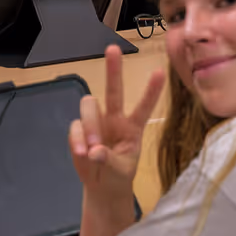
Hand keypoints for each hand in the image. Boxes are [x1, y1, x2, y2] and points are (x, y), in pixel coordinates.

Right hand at [69, 46, 164, 199]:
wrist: (102, 187)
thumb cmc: (118, 174)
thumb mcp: (120, 171)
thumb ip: (108, 160)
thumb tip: (94, 151)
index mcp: (132, 128)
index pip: (143, 107)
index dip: (151, 91)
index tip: (160, 72)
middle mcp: (114, 118)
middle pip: (113, 90)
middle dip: (113, 69)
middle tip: (113, 48)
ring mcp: (95, 122)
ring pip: (89, 105)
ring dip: (89, 125)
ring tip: (91, 149)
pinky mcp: (79, 129)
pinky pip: (75, 126)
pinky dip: (77, 140)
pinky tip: (82, 153)